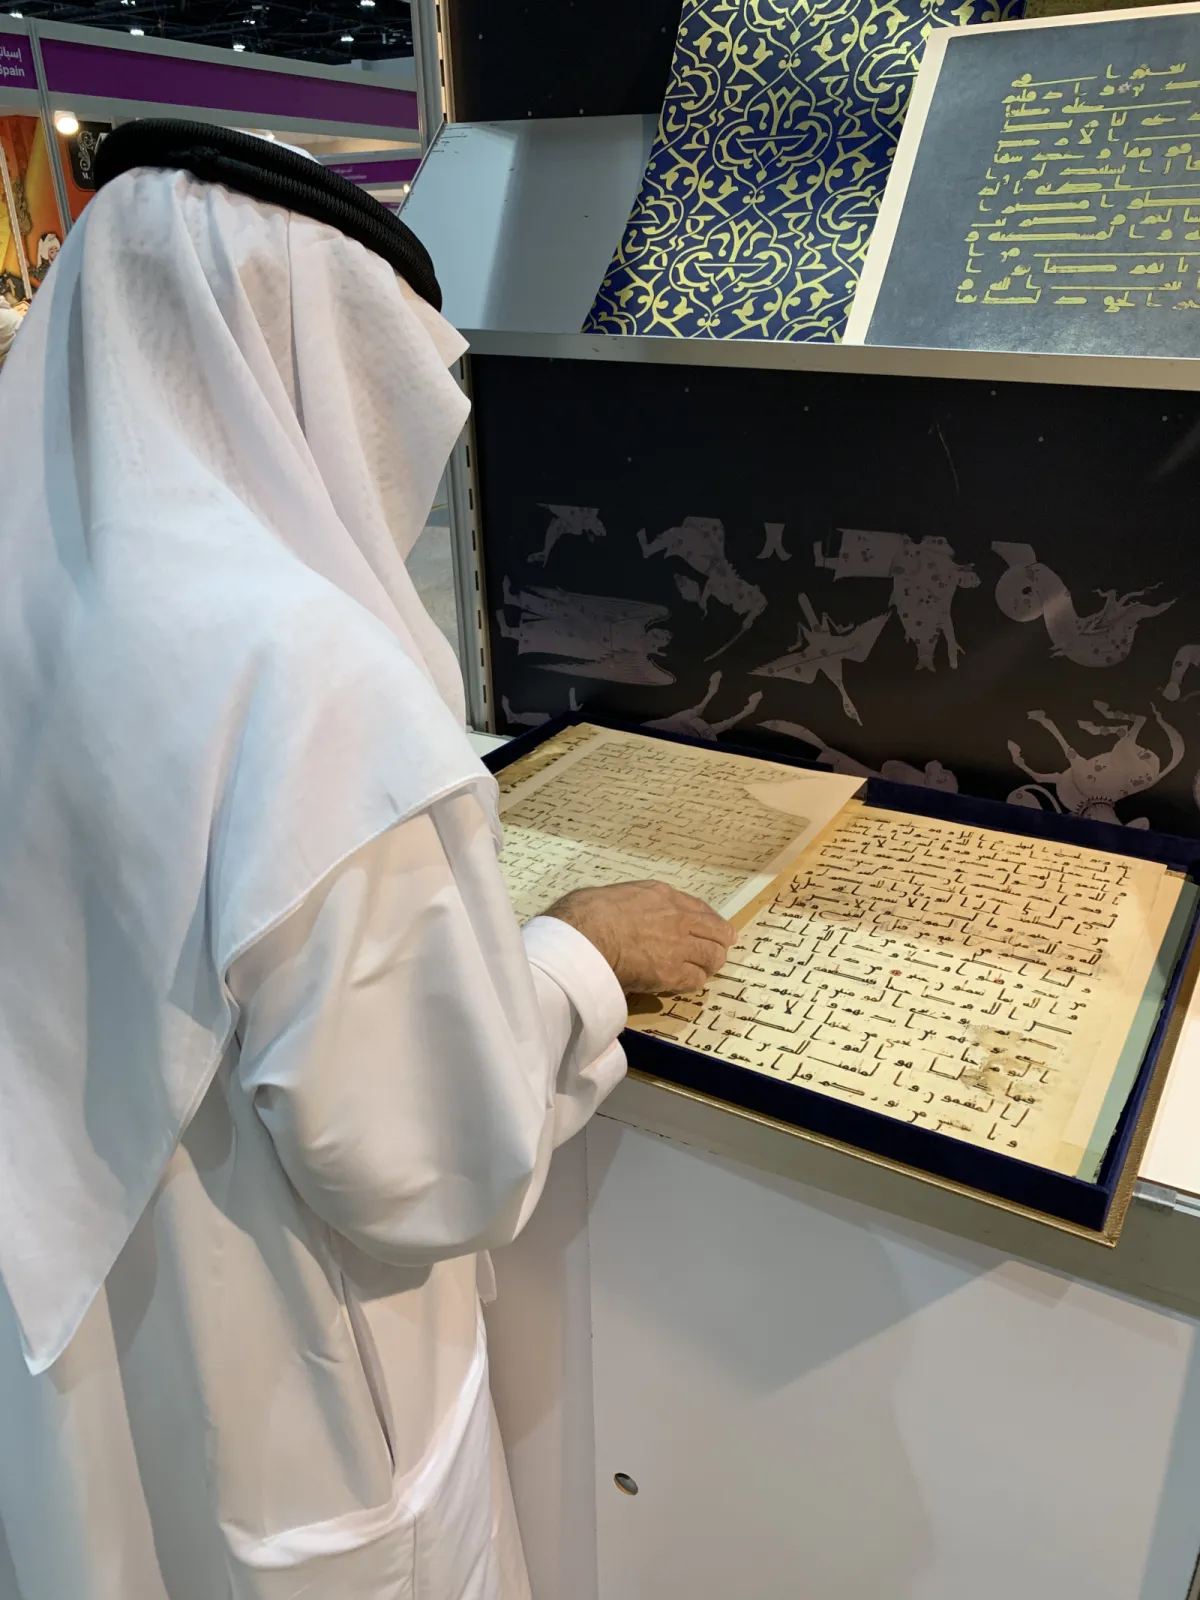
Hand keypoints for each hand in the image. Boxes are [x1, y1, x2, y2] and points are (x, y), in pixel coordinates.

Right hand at [545, 880, 735, 994]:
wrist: (584, 935)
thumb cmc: (587, 912)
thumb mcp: (618, 893)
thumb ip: (636, 902)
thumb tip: (631, 913)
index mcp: (663, 895)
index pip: (700, 908)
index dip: (710, 922)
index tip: (712, 929)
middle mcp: (678, 918)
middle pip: (717, 932)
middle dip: (718, 942)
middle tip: (714, 952)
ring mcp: (678, 946)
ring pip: (714, 957)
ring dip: (709, 964)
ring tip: (701, 970)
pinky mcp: (671, 973)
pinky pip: (696, 980)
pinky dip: (692, 981)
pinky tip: (682, 983)